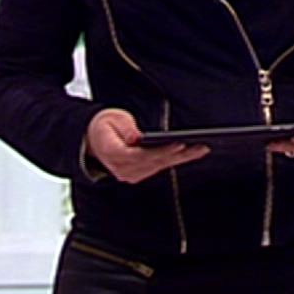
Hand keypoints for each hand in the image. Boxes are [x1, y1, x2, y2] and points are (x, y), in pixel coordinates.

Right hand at [85, 108, 206, 183]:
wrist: (92, 141)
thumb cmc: (104, 127)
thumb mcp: (111, 119)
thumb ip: (125, 128)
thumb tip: (136, 137)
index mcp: (113, 153)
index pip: (140, 155)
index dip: (161, 151)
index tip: (178, 144)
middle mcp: (122, 168)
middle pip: (155, 162)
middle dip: (179, 154)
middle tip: (199, 147)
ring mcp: (130, 174)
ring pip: (160, 166)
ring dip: (181, 158)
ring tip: (201, 149)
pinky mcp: (138, 174)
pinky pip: (159, 168)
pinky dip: (175, 160)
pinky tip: (190, 154)